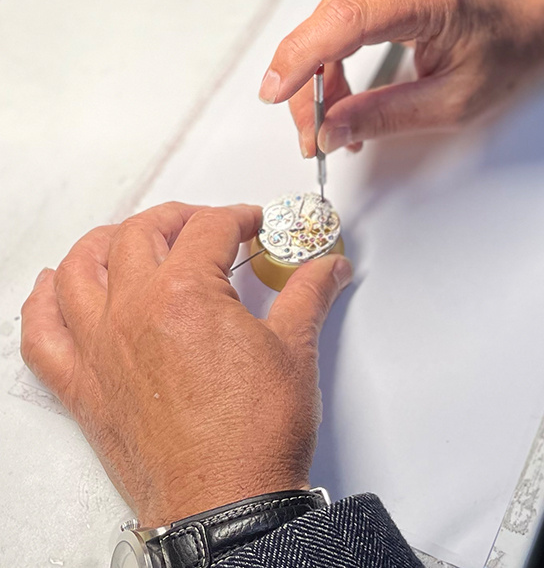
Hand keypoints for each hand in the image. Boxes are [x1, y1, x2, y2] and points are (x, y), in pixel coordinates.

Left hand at [19, 202, 352, 526]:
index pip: (209, 229)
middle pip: (142, 234)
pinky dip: (43, 302)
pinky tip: (55, 287)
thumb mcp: (295, 349)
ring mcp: (100, 349)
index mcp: (184, 295)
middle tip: (208, 225)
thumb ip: (307, 294)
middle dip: (179, 218)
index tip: (255, 225)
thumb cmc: (254, 436)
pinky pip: (41, 332)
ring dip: (106, 242)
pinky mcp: (83, 386)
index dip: (240, 218)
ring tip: (133, 238)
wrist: (227, 501)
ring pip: (80, 269)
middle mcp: (131, 313)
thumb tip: (326, 268)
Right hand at [258, 0, 543, 156]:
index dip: (303, 57)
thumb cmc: (506, 53)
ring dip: (317, 81)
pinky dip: (330, 64)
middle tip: (312, 140)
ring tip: (332, 129)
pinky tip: (341, 100)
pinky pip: (334, 25)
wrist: (529, 19)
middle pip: (324, 27)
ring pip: (322, 28)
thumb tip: (330, 131)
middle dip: (307, 88)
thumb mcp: (454, 103)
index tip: (275, 94)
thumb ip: (388, 116)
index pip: (346, 21)